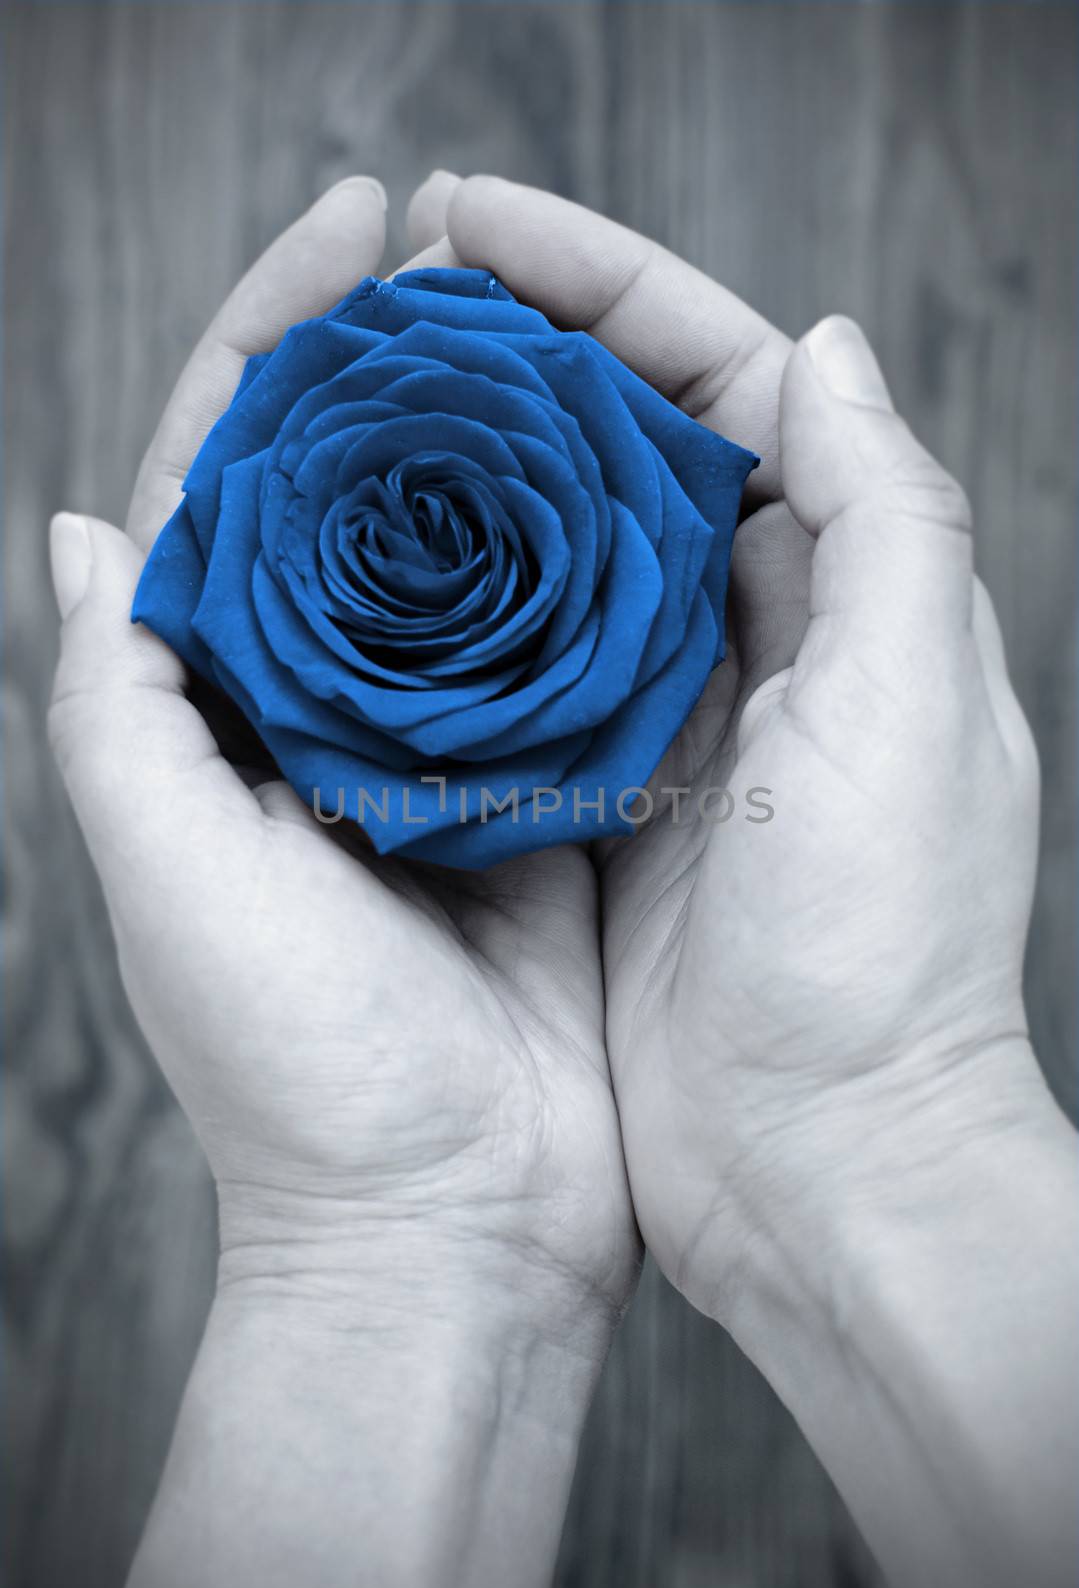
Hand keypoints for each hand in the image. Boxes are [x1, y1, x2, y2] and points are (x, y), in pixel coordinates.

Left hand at [48, 177, 637, 1587]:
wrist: (447, 1222)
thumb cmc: (293, 1066)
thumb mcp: (165, 867)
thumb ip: (118, 703)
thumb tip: (88, 527)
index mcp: (213, 716)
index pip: (230, 486)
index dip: (280, 343)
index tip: (357, 231)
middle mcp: (318, 722)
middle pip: (355, 500)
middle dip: (402, 369)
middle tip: (476, 262)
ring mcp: (436, 756)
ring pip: (469, 565)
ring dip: (505, 453)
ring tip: (561, 347)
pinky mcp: (539, 801)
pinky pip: (564, 660)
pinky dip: (589, 576)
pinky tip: (628, 496)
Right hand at [404, 172, 810, 1293]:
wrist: (820, 1169)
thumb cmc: (884, 961)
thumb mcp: (907, 714)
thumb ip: (889, 518)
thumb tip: (822, 346)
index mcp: (850, 590)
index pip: (731, 380)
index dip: (609, 285)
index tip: (480, 224)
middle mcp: (767, 639)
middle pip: (637, 444)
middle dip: (528, 347)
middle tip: (401, 289)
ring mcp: (677, 720)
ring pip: (566, 544)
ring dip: (481, 463)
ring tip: (370, 396)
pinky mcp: (605, 803)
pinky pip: (522, 666)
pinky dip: (460, 604)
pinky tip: (378, 565)